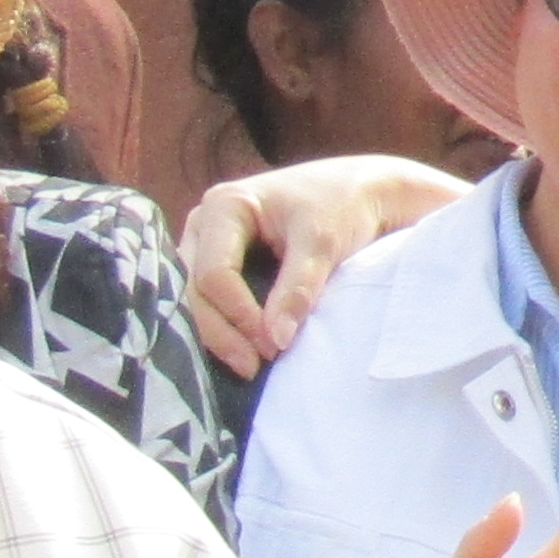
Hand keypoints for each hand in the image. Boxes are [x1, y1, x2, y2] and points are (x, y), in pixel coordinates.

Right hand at [185, 155, 468, 375]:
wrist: (364, 191)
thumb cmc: (344, 204)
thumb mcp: (323, 242)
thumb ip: (297, 288)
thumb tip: (275, 341)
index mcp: (225, 205)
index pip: (214, 272)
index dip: (238, 313)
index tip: (272, 345)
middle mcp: (205, 224)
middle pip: (195, 288)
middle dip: (221, 331)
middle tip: (252, 367)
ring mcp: (207, 245)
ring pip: (195, 299)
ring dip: (219, 334)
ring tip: (249, 366)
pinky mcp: (220, 264)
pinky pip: (208, 301)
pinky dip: (224, 327)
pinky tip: (242, 353)